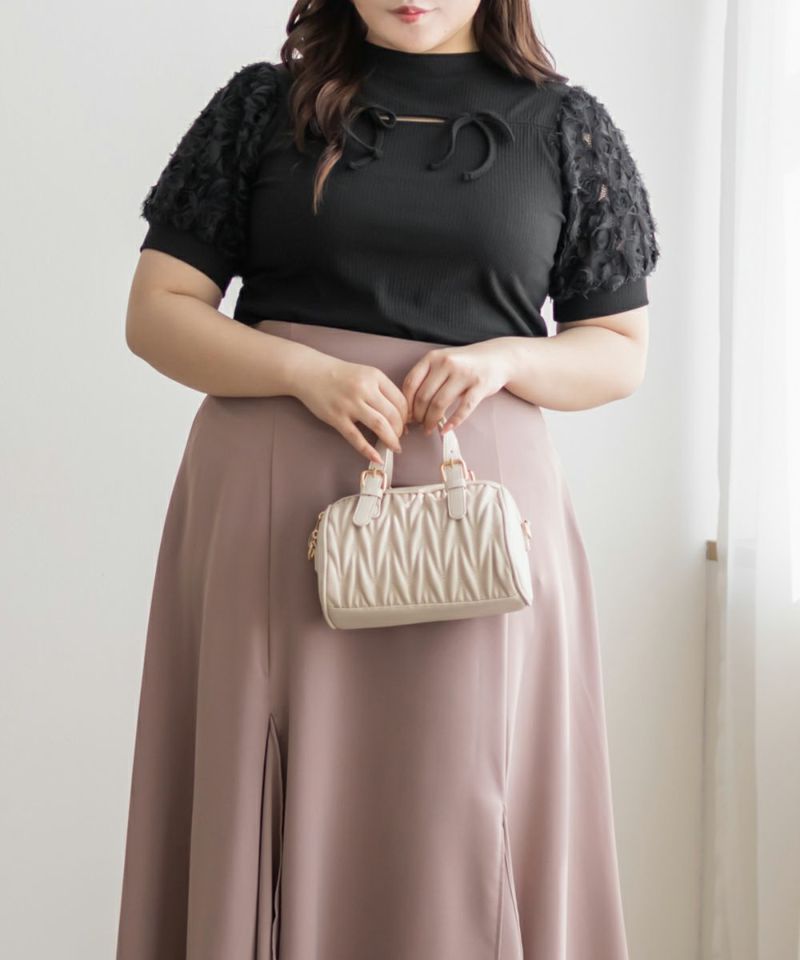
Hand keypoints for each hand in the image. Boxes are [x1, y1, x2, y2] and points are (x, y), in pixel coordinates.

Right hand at [294, 353, 408, 464]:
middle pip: (393, 415)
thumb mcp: (365, 374)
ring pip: (379, 426)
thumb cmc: (340, 375)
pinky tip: (377, 458)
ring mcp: (349, 404)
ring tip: (394, 447)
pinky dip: (368, 450)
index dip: (406, 416)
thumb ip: (382, 390)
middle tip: (400, 438)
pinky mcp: (336, 418)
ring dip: (391, 440)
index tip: (406, 425)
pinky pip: (356, 438)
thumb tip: (399, 416)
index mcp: (375, 376)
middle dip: (400, 430)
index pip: (400, 400)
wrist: (309, 372)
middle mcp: (364, 389)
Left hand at [401, 339, 515, 433]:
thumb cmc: (465, 364)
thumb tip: (410, 407)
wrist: (497, 357)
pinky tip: (447, 429)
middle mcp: (447, 363)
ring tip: (429, 428)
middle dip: (418, 416)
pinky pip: (464, 408)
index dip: (406, 404)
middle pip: (423, 396)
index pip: (411, 383)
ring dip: (431, 421)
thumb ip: (426, 378)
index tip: (407, 415)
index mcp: (433, 357)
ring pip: (440, 403)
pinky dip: (453, 422)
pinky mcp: (480, 385)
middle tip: (419, 424)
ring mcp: (464, 374)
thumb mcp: (442, 362)